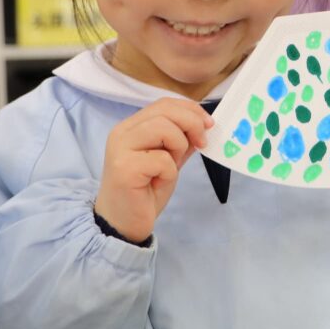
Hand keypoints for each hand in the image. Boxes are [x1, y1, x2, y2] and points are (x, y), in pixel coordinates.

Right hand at [95, 98, 212, 242]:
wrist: (122, 225)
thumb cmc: (144, 192)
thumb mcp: (168, 160)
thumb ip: (181, 141)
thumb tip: (204, 124)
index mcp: (131, 127)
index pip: (163, 104)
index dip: (190, 109)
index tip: (208, 125)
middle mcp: (122, 132)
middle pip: (164, 110)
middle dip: (192, 124)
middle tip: (202, 144)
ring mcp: (120, 149)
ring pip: (163, 129)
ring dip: (178, 147)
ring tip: (172, 167)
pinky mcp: (124, 168)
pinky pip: (161, 159)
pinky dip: (169, 172)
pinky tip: (158, 183)